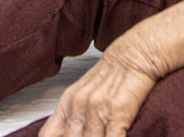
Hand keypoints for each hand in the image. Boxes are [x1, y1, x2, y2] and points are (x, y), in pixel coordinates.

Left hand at [39, 42, 157, 136]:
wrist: (136, 55)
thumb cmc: (114, 74)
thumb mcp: (84, 92)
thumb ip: (70, 116)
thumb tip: (65, 135)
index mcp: (68, 102)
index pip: (48, 134)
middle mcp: (79, 105)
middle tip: (91, 135)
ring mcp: (98, 110)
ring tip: (103, 136)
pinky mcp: (118, 113)